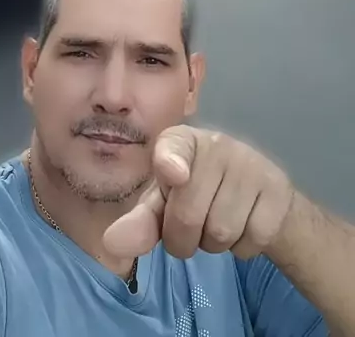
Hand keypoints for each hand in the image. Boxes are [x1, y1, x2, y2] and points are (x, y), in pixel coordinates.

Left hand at [103, 125, 294, 260]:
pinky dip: (243, 248)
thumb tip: (112, 242)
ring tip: (216, 222)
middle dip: (182, 239)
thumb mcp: (164, 206)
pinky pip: (251, 240)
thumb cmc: (198, 193)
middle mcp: (217, 145)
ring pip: (220, 233)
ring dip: (213, 245)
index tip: (175, 175)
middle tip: (189, 229)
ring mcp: (251, 164)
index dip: (171, 163)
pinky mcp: (278, 190)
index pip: (173, 147)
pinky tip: (243, 225)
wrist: (258, 194)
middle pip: (188, 215)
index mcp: (181, 141)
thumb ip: (140, 223)